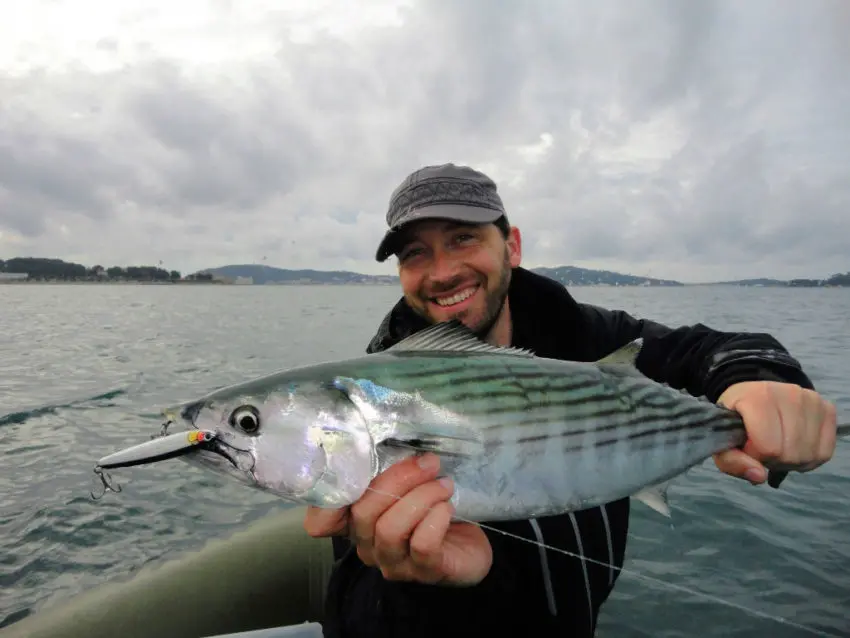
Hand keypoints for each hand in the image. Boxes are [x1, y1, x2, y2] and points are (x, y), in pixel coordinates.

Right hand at [303, 453, 492, 585]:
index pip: (319, 522)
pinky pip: (421, 544)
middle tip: (428, 463)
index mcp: (356, 521)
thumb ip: (389, 468)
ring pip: (390, 528)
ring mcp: (393, 562)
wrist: (470, 546)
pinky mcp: (424, 571)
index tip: (356, 464)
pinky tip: (447, 508)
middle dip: (398, 479)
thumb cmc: (433, 508)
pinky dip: (435, 519)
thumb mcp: (408, 484)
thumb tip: (390, 435)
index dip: (324, 499)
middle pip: (362, 512)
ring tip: (444, 485)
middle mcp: (367, 545)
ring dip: (421, 497)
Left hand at [714, 381, 836, 483]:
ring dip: (791, 462)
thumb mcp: (721, 438)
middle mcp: (789, 394)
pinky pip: (824, 453)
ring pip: (808, 456)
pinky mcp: (826, 408)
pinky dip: (808, 459)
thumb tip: (760, 477)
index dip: (755, 455)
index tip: (748, 446)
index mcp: (757, 398)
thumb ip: (731, 461)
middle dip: (773, 460)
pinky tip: (794, 448)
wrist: (753, 395)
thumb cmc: (735, 419)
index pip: (768, 447)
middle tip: (762, 448)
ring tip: (776, 447)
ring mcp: (811, 400)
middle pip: (790, 454)